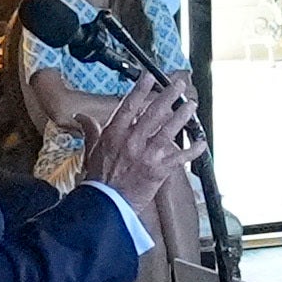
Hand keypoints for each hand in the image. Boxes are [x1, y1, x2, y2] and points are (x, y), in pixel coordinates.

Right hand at [83, 85, 191, 216]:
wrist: (104, 206)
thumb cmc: (98, 179)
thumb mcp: (91, 151)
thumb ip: (90, 130)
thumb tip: (80, 116)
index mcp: (114, 134)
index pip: (129, 105)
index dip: (141, 89)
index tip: (150, 76)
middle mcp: (132, 141)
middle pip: (153, 113)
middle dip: (168, 96)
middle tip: (179, 84)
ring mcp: (147, 155)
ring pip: (168, 131)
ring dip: (182, 116)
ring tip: (191, 105)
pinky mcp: (158, 170)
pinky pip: (179, 158)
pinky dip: (192, 151)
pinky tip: (201, 143)